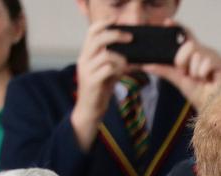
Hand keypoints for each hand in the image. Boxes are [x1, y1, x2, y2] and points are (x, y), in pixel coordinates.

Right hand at [71, 22, 131, 148]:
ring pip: (105, 55)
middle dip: (115, 35)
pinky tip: (126, 72)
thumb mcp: (110, 72)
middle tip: (130, 38)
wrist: (90, 110)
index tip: (116, 21)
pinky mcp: (92, 82)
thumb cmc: (100, 90)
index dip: (103, 24)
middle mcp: (84, 59)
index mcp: (86, 54)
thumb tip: (137, 56)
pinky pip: (107, 69)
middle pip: (97, 39)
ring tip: (129, 63)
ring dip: (121, 57)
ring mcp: (86, 71)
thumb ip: (118, 62)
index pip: (91, 33)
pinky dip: (120, 69)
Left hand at [145, 25, 220, 109]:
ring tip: (200, 80)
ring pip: (196, 53)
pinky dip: (203, 74)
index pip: (186, 35)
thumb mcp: (177, 79)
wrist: (211, 107)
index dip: (177, 27)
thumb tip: (146, 65)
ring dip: (194, 71)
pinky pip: (205, 62)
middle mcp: (204, 52)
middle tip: (186, 74)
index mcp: (194, 54)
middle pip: (188, 44)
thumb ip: (164, 70)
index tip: (167, 22)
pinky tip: (208, 80)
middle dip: (182, 61)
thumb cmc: (199, 94)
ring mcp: (214, 57)